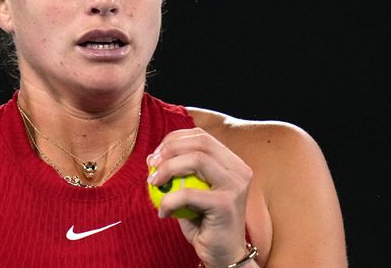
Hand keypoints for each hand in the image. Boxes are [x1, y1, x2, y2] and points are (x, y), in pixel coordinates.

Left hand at [147, 128, 252, 266]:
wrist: (223, 255)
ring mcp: (236, 186)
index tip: (155, 155)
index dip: (174, 139)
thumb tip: (152, 157)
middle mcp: (239, 170)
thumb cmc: (204, 223)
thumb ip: (177, 173)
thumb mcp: (190, 192)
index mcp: (232, 162)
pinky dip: (169, 200)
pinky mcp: (227, 204)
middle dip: (169, 149)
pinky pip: (189, 193)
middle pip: (200, 142)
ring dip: (168, 168)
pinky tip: (162, 212)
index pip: (201, 136)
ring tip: (153, 184)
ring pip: (196, 159)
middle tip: (151, 165)